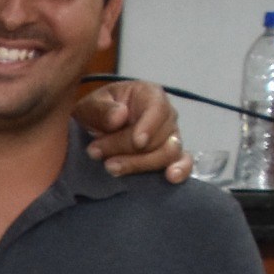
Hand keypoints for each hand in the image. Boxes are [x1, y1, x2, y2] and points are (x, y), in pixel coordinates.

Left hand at [74, 79, 192, 184]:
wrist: (96, 129)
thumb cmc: (97, 113)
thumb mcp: (90, 106)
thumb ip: (101, 110)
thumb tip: (119, 117)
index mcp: (150, 95)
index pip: (158, 109)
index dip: (149, 126)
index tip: (137, 142)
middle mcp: (166, 115)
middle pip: (159, 136)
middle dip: (126, 148)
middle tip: (96, 152)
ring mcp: (171, 136)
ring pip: (168, 153)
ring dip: (139, 164)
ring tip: (111, 167)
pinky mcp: (170, 156)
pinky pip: (183, 162)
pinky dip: (180, 170)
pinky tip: (171, 178)